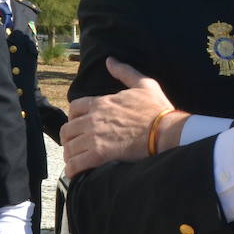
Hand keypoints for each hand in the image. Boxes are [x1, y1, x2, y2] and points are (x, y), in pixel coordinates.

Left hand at [63, 57, 187, 176]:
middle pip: (67, 130)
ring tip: (77, 161)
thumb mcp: (144, 84)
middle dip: (70, 138)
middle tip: (77, 146)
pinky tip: (77, 173)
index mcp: (100, 102)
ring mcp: (94, 137)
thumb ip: (124, 72)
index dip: (75, 118)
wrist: (166, 131)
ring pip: (69, 147)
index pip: (74, 109)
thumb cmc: (157, 109)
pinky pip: (76, 164)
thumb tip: (109, 60)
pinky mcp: (99, 155)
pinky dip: (73, 170)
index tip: (81, 125)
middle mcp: (93, 119)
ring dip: (71, 155)